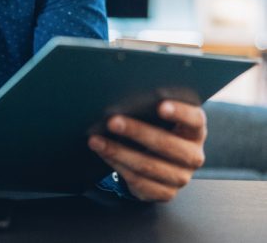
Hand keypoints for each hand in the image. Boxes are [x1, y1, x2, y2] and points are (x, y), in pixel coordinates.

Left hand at [88, 100, 206, 201]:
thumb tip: (123, 97)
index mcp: (195, 131)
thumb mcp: (159, 119)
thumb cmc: (156, 130)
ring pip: (148, 165)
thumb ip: (151, 109)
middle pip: (166, 144)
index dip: (180, 113)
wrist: (159, 162)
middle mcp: (193, 155)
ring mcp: (181, 177)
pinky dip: (117, 166)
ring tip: (96, 140)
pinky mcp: (165, 193)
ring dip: (118, 152)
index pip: (194, 120)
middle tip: (112, 121)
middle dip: (137, 132)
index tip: (161, 106)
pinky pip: (138, 180)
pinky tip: (103, 154)